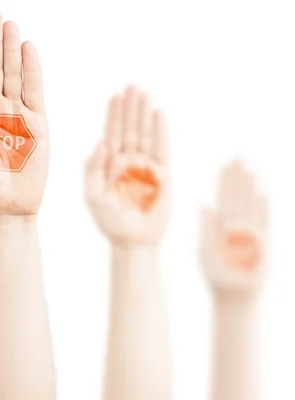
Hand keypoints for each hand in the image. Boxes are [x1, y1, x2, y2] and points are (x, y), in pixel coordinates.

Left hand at [85, 86, 169, 244]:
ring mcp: (145, 166)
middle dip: (130, 108)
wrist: (132, 240)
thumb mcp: (92, 195)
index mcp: (109, 164)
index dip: (113, 114)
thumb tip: (100, 142)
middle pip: (129, 129)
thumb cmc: (109, 220)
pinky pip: (161, 148)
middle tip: (132, 86)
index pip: (111, 133)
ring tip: (145, 94)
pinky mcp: (162, 174)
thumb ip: (92, 169)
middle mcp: (127, 162)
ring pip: (145, 134)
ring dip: (144, 114)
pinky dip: (160, 131)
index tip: (115, 95)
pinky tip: (159, 114)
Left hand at [200, 160, 266, 294]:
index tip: (225, 164)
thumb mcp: (204, 249)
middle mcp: (235, 226)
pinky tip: (261, 193)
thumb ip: (205, 227)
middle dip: (237, 178)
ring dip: (249, 187)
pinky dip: (262, 208)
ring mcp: (250, 233)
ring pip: (250, 204)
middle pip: (237, 196)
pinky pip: (263, 221)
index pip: (223, 197)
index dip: (224, 181)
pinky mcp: (263, 242)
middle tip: (238, 157)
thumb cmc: (217, 274)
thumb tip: (204, 204)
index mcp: (220, 226)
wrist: (233, 294)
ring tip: (250, 169)